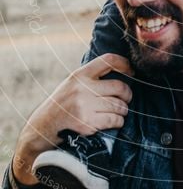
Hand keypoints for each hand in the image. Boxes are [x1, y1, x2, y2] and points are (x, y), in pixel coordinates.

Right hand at [12, 54, 132, 185]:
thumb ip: (91, 77)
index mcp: (80, 74)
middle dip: (127, 95)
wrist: (43, 127)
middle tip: (126, 99)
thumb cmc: (64, 104)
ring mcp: (84, 106)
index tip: (132, 71)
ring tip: (119, 112)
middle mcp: (82, 88)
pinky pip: (114, 120)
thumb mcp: (73, 84)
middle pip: (119, 86)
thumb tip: (123, 70)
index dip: (125, 64)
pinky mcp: (86, 123)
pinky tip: (114, 122)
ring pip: (119, 105)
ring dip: (123, 110)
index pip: (108, 60)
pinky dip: (118, 122)